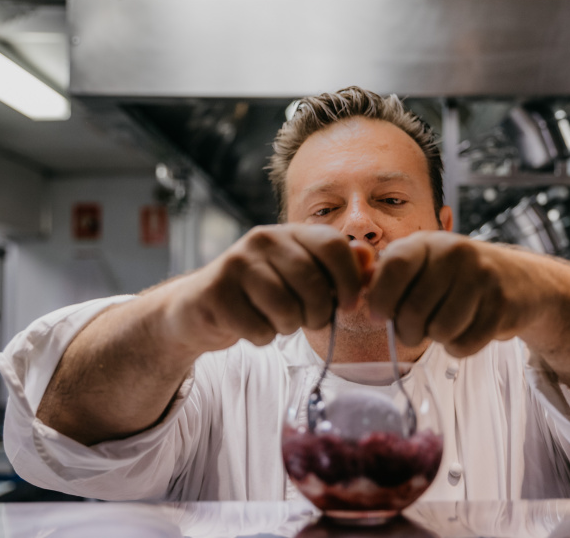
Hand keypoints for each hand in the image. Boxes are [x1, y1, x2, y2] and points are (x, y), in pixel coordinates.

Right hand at [165, 224, 367, 351]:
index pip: (334, 245)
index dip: (349, 280)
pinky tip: (252, 327)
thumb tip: (370, 260)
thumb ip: (339, 269)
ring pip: (286, 308)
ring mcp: (236, 263)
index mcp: (290, 232)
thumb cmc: (262, 294)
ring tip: (277, 321)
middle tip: (309, 320)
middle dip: (319, 313)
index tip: (349, 304)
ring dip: (288, 327)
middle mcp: (262, 240)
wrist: (199, 308)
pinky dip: (262, 337)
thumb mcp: (303, 278)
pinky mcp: (216, 292)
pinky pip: (258, 328)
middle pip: (313, 282)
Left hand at [366, 232, 541, 356]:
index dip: (380, 298)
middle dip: (408, 331)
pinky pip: (465, 344)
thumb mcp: (423, 265)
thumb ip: (386, 274)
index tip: (379, 316)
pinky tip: (465, 332)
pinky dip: (459, 348)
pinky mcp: (502, 304)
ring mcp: (482, 276)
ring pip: (440, 331)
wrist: (521, 280)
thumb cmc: (456, 278)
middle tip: (414, 330)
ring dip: (436, 339)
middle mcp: (455, 252)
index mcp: (428, 242)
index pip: (394, 267)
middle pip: (413, 310)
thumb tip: (356, 282)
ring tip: (443, 326)